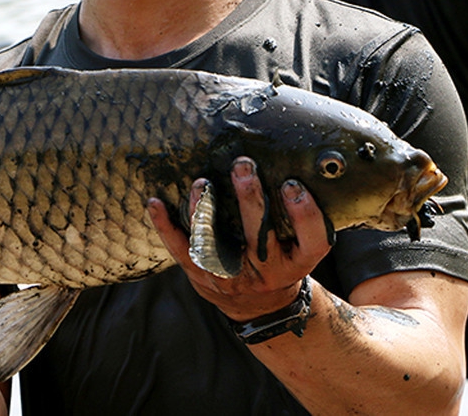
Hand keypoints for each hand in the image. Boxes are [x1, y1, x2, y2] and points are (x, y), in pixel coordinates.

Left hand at [147, 157, 330, 321]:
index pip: (312, 241)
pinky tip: (156, 203)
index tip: (292, 185)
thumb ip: (302, 217)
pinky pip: (180, 250)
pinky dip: (166, 226)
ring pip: (216, 245)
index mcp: (298, 262)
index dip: (304, 214)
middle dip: (250, 200)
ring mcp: (231, 277)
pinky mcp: (201, 276)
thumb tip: (303, 160)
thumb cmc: (283, 260)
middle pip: (260, 235)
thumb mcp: (302, 246)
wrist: (260, 306)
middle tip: (244, 167)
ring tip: (201, 183)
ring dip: (206, 212)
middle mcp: (267, 271)